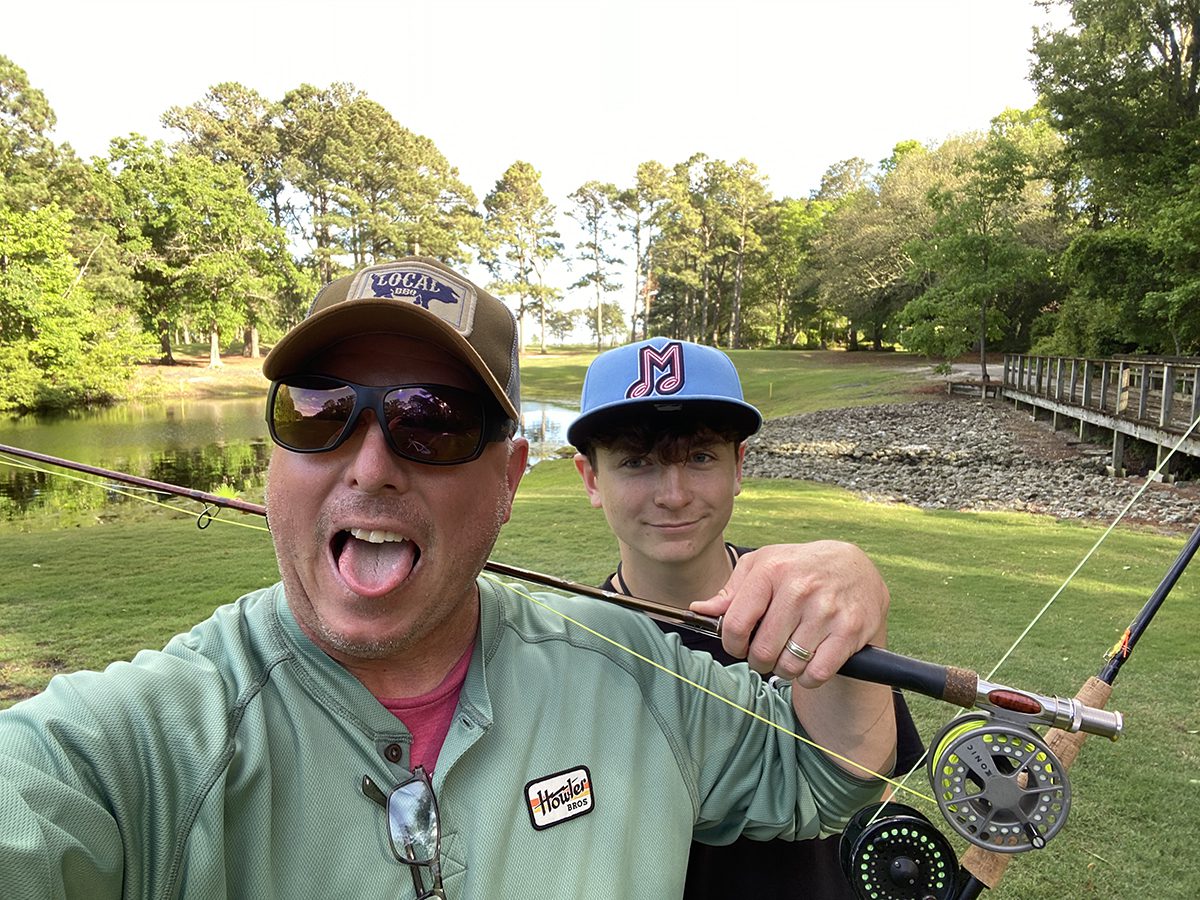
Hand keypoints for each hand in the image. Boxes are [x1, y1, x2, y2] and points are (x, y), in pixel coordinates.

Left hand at [690, 541, 889, 688]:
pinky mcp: (850, 630)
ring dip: (784, 669)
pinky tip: (809, 662)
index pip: (736, 624)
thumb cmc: (799, 568)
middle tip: (765, 653)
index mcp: (772, 570)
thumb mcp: (764, 566)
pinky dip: (808, 677)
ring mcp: (827, 610)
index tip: (738, 645)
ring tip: (789, 653)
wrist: (855, 568)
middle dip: (758, 660)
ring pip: (788, 666)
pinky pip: (816, 674)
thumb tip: (698, 610)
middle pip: (762, 652)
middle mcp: (800, 588)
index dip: (732, 644)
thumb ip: (731, 592)